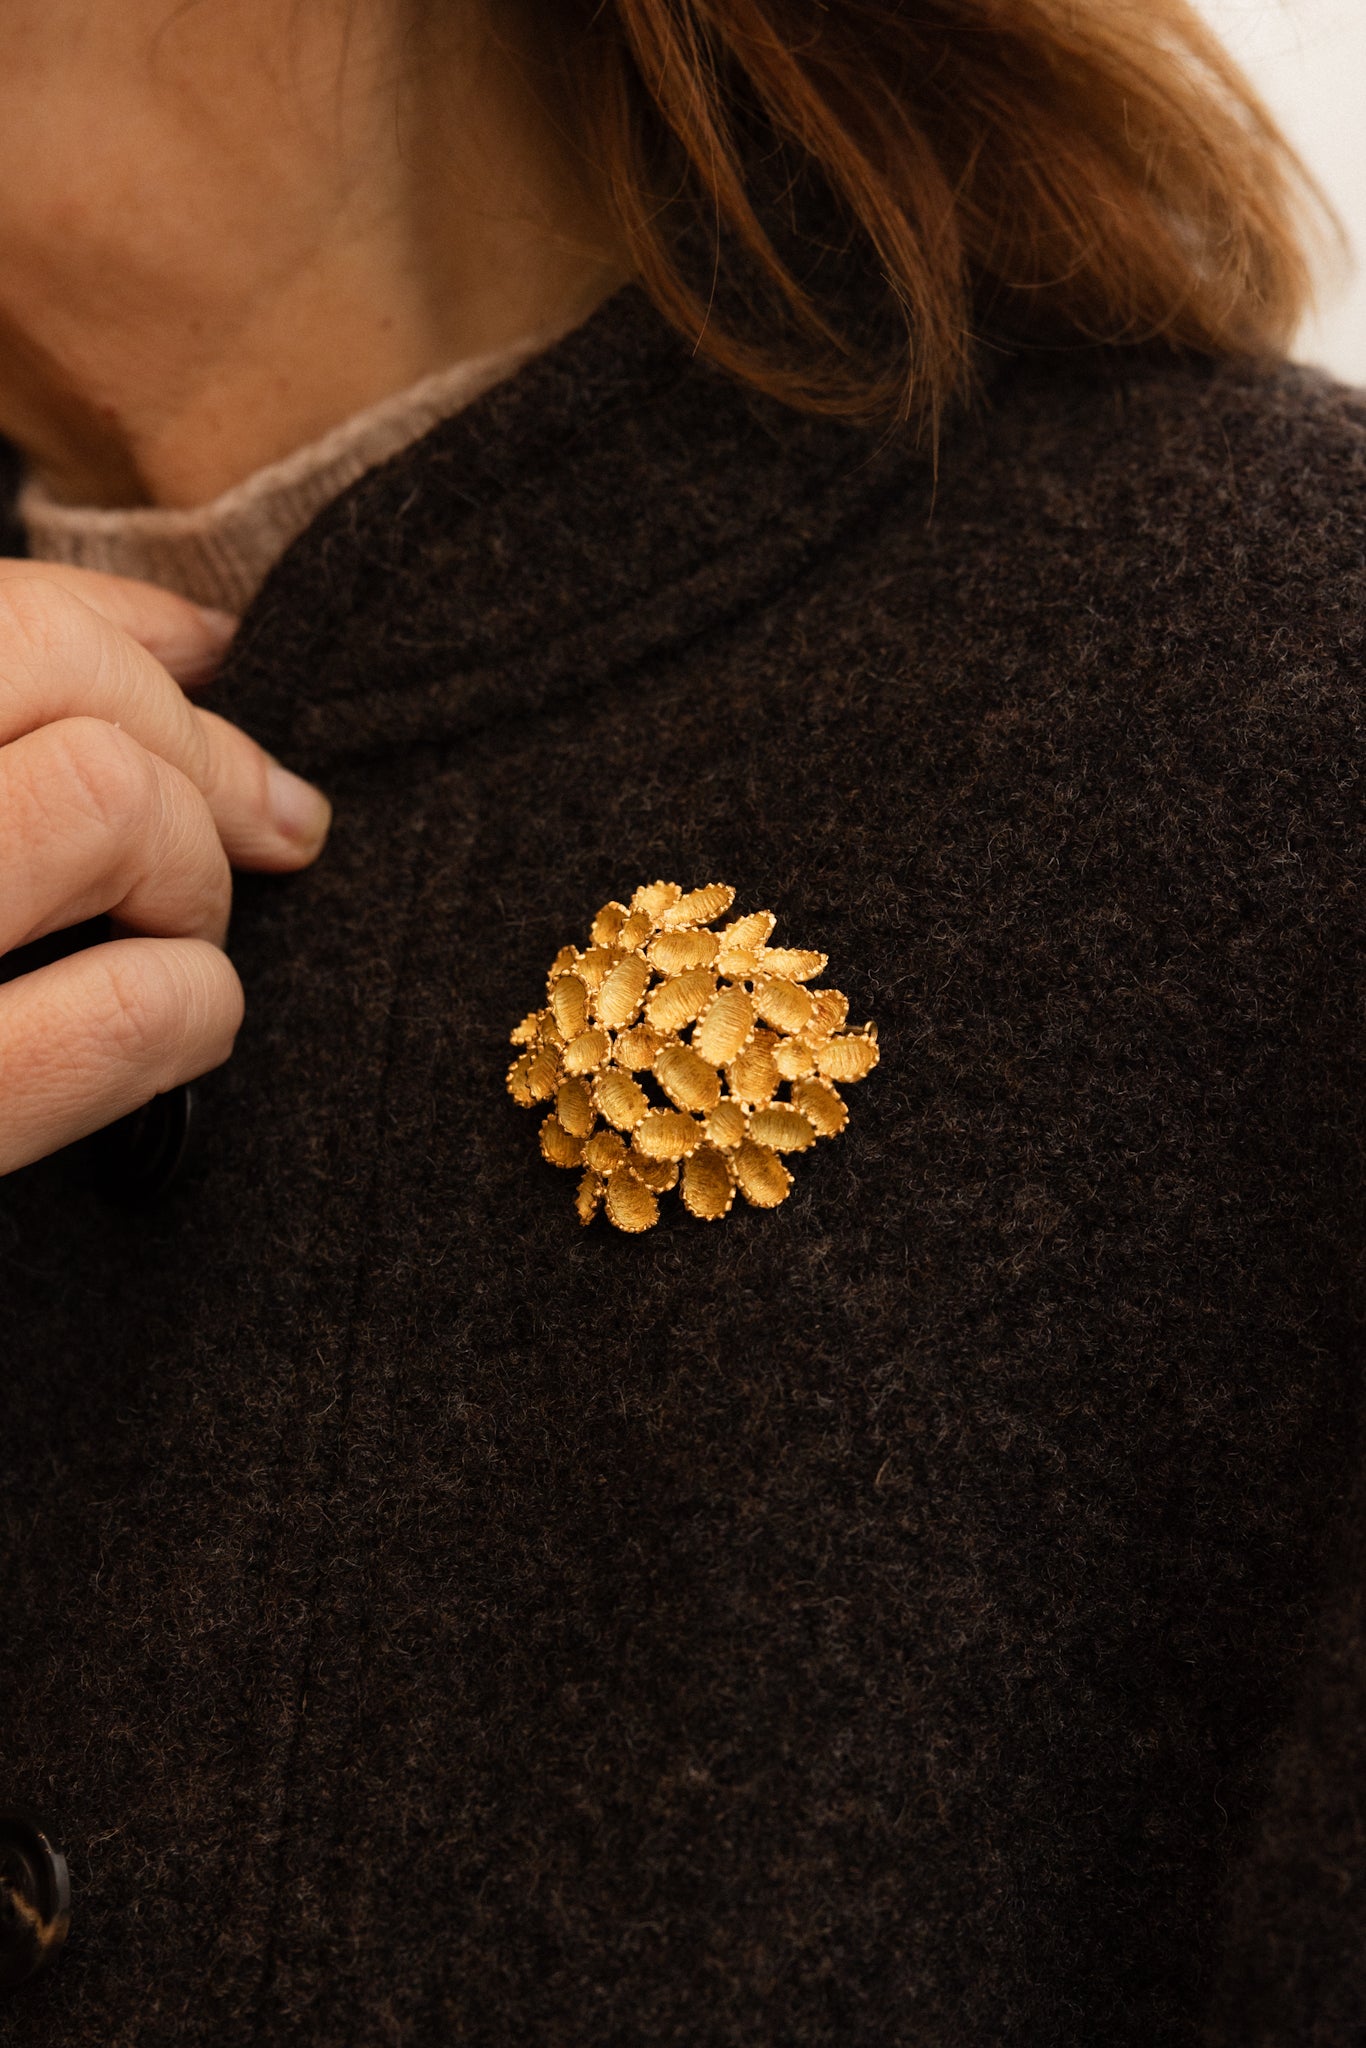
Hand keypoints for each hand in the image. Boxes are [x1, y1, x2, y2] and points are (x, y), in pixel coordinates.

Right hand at [0, 563, 331, 1175]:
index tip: (213, 670)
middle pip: (69, 680)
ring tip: (176, 938)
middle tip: (222, 843)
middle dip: (190, 756)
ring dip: (193, 874)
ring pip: (109, 801)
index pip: (8, 618)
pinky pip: (132, 1004)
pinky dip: (197, 1006)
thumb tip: (202, 641)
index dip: (141, 641)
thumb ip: (11, 722)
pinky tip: (180, 1027)